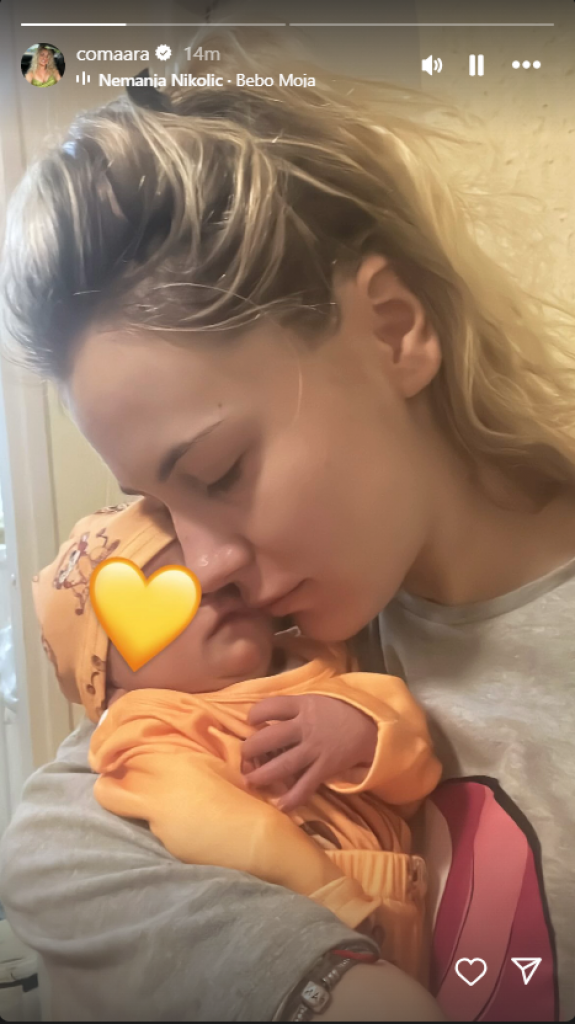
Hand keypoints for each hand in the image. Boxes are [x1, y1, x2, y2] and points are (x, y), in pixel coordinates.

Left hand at [242, 694, 376, 811]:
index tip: (251, 721)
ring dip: (263, 775)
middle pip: (270, 738)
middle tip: (244, 756)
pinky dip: (292, 798)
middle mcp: (306, 727)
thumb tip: (266, 715)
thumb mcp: (316, 698)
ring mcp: (315, 749)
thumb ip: (293, 707)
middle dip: (251, 749)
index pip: (271, 706)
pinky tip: (280, 805)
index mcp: (303, 705)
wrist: (372, 726)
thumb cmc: (339, 711)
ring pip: (283, 764)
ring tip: (250, 781)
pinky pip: (306, 786)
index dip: (256, 714)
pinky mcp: (325, 768)